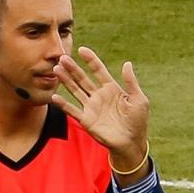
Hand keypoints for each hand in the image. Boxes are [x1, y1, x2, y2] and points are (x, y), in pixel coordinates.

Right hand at [51, 48, 149, 168]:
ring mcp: (91, 107)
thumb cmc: (137, 121)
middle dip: (73, 68)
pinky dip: (63, 104)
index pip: (98, 71)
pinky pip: (72, 110)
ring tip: (56, 69)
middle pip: (83, 78)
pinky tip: (54, 97)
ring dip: (66, 80)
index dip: (91, 60)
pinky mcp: (86, 119)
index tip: (82, 50)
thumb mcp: (139, 99)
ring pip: (75, 90)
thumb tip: (127, 63)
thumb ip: (131, 82)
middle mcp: (98, 95)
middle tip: (62, 57)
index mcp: (111, 88)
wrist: (132, 142)